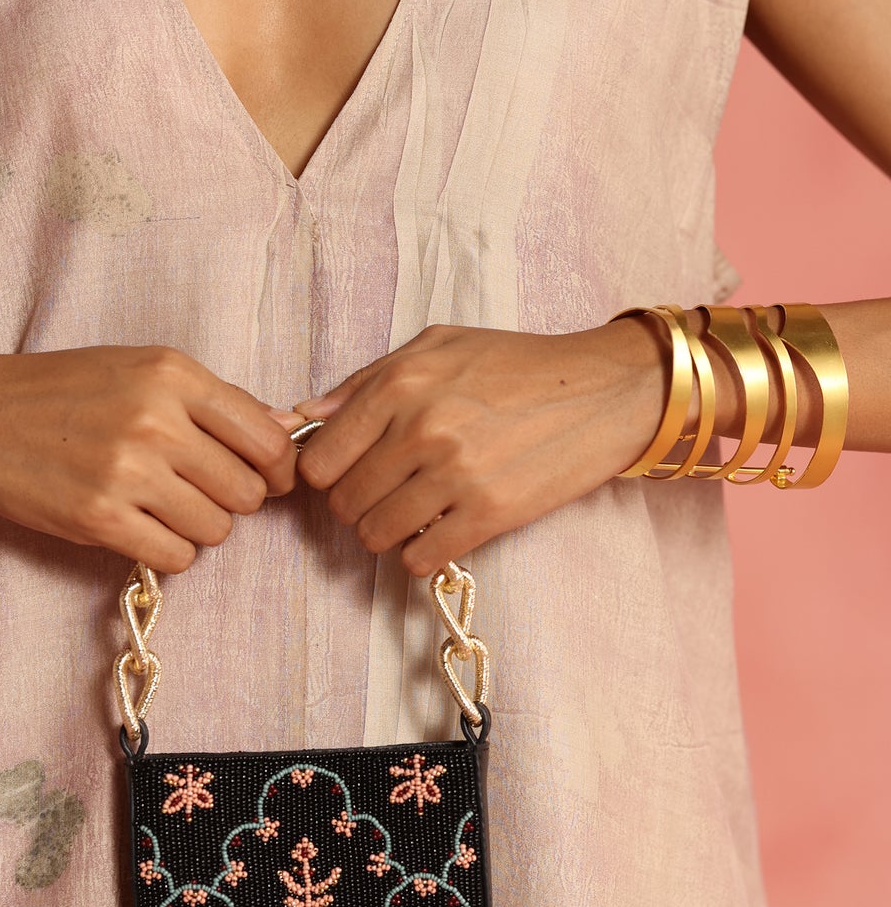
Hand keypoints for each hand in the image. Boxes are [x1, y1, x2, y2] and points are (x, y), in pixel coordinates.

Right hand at [0, 343, 300, 572]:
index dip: (276, 469)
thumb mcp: (140, 370)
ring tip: (159, 508)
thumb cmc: (60, 391)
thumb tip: (289, 429)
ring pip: (216, 530)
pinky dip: (166, 551)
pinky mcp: (101, 519)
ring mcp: (128, 472)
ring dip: (197, 528)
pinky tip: (140, 528)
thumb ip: (214, 402)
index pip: (269, 439)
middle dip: (231, 501)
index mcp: (173, 375)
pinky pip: (177, 557)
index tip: (263, 478)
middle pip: (249, 492)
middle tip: (195, 492)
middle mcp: (157, 421)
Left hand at [291, 319, 668, 576]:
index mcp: (401, 385)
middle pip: (344, 502)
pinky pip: (419, 559)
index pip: (319, 460)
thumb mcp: (438, 347)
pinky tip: (438, 532)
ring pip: (375, 536)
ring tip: (412, 513)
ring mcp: (455, 475)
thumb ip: (365, 382)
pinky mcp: (490, 514)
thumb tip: (301, 417)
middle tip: (386, 494)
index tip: (348, 474)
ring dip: (386, 533)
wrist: (606, 391)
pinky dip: (421, 554)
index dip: (327, 474)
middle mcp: (422, 429)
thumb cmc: (519, 366)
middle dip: (357, 505)